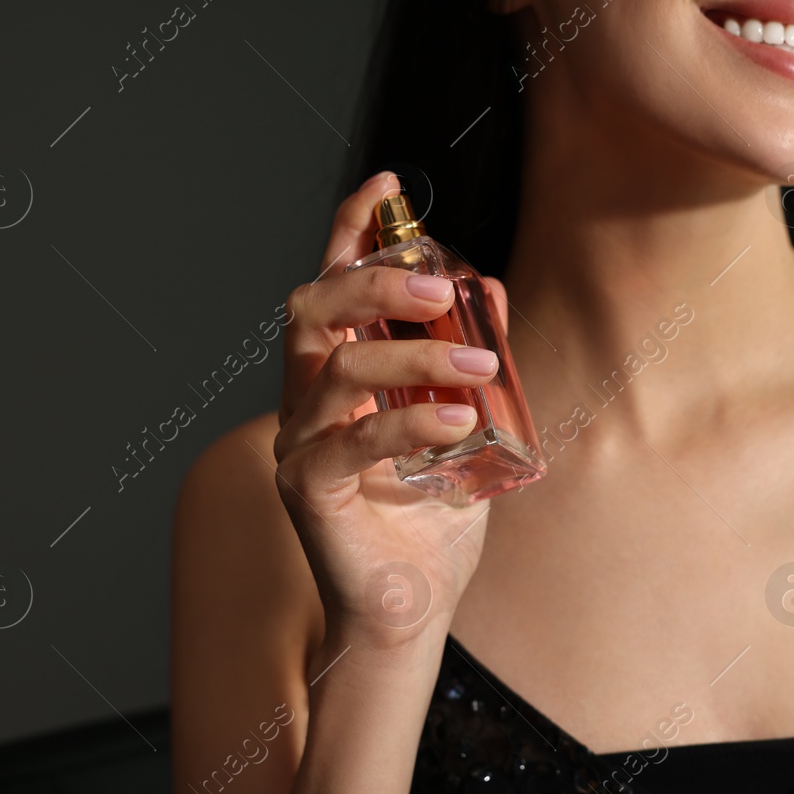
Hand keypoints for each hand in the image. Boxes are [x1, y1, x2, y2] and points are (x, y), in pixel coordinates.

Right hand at [272, 171, 509, 653]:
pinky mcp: (309, 491)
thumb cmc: (431, 518)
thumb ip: (472, 362)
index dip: (350, 231)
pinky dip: (407, 422)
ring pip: (338, 370)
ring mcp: (301, 444)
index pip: (333, 286)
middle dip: (373, 283)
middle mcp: (308, 400)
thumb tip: (493, 292)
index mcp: (339, 374)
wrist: (412, 606)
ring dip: (412, 356)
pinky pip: (352, 441)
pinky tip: (459, 419)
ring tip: (479, 367)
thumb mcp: (467, 426)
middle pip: (313, 310)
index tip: (388, 187)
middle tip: (436, 284)